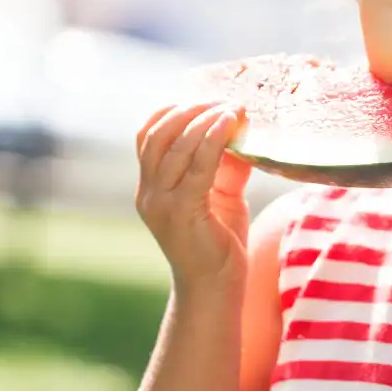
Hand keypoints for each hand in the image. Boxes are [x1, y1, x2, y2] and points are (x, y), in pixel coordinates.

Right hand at [135, 102, 253, 291]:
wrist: (215, 291)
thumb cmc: (219, 245)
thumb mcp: (223, 195)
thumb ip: (227, 164)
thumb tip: (243, 130)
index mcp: (151, 188)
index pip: (147, 136)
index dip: (172, 111)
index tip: (205, 98)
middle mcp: (148, 194)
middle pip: (157, 134)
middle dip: (188, 110)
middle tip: (221, 100)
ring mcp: (161, 204)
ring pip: (174, 146)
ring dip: (203, 120)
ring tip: (230, 108)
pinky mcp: (182, 212)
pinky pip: (197, 166)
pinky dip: (213, 140)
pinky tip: (230, 125)